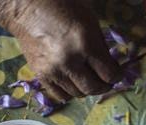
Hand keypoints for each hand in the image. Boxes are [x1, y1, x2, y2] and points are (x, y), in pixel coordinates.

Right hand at [0, 0, 121, 99]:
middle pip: (94, 88)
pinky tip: (73, 82)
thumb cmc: (63, 9)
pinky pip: (60, 95)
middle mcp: (69, 60)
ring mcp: (53, 70)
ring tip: (88, 79)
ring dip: (86, 89)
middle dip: (104, 86)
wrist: (28, 7)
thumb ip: (101, 48)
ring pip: (78, 94)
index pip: (109, 74)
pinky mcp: (40, 74)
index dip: (117, 76)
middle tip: (105, 81)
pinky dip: (70, 92)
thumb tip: (112, 68)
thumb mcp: (91, 23)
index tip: (117, 74)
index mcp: (85, 44)